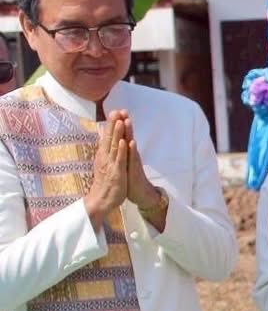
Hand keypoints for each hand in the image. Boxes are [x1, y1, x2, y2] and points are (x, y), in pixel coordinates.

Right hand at [84, 112, 128, 227]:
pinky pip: (119, 160)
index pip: (107, 136)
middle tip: (116, 110)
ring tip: (121, 121)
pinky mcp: (116, 173)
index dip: (111, 124)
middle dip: (113, 124)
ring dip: (117, 133)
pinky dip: (122, 150)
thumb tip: (104, 142)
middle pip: (109, 138)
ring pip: (114, 146)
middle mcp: (105, 157)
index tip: (115, 111)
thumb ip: (106, 153)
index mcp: (103, 155)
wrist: (101, 200)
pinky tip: (125, 142)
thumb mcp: (105, 164)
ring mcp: (110, 164)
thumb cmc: (105, 182)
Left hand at [119, 115, 164, 209]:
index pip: (122, 136)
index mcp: (126, 153)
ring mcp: (133, 162)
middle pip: (127, 136)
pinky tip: (131, 142)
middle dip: (124, 124)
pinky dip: (131, 150)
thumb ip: (120, 152)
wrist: (140, 194)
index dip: (119, 124)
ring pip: (130, 145)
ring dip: (129, 133)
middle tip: (123, 110)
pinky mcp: (134, 171)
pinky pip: (133, 159)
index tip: (116, 111)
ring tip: (127, 121)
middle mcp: (130, 155)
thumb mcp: (123, 163)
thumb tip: (116, 143)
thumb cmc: (130, 179)